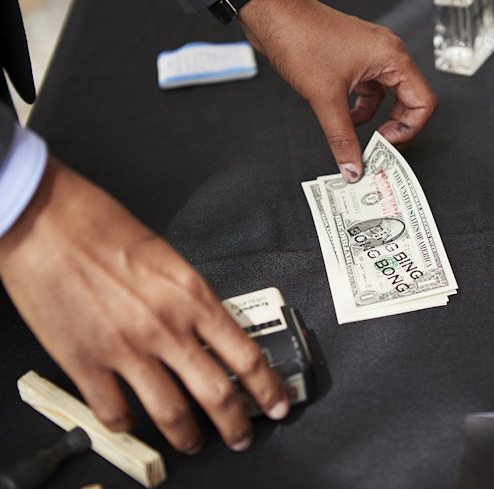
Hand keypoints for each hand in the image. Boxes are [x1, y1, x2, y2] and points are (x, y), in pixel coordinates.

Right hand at [0, 157, 288, 452]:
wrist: (46, 220)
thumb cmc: (104, 227)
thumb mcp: (169, 259)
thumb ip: (191, 299)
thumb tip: (210, 331)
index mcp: (193, 297)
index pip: (247, 355)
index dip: (268, 388)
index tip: (277, 403)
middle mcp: (166, 328)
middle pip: (217, 394)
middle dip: (236, 425)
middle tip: (241, 435)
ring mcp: (126, 349)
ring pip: (171, 412)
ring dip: (187, 436)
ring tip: (192, 443)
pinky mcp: (84, 362)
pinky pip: (114, 411)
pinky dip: (126, 425)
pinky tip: (131, 423)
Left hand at [238, 0, 437, 182]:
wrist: (274, 15)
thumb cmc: (301, 38)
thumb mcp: (325, 98)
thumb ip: (342, 138)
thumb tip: (353, 167)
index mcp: (392, 57)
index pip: (423, 102)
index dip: (409, 129)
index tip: (387, 145)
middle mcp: (387, 54)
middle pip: (409, 100)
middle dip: (396, 127)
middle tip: (379, 148)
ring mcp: (371, 55)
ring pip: (388, 96)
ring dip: (377, 119)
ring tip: (361, 138)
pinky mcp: (355, 58)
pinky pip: (370, 89)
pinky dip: (362, 107)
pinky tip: (347, 119)